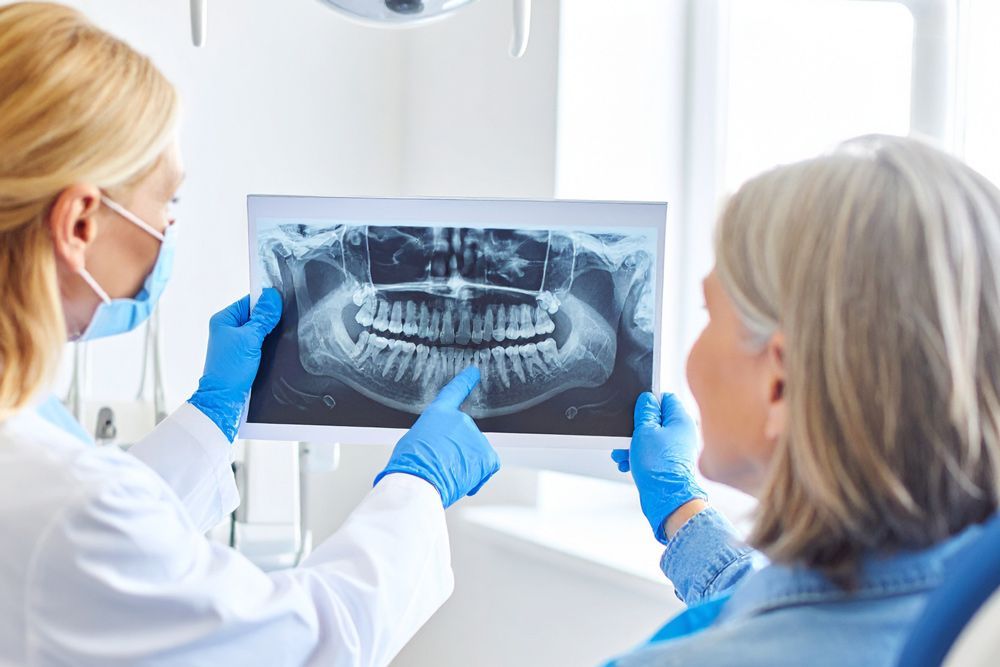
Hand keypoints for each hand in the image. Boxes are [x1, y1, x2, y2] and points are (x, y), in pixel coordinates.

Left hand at [188, 289, 281, 441]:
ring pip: (260, 331)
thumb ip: (263, 317)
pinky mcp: (244, 357)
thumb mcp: (250, 339)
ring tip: (275, 341)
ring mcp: (236, 344)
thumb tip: (273, 296)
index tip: (283, 302)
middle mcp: (228, 330)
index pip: (249, 301)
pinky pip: (260, 345)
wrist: (224, 400)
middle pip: (256, 316)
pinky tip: (274, 350)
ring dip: (270, 335)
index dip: (266, 302)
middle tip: (281, 324)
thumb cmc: (229, 370)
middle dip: (270, 320)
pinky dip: (268, 346)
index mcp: (224, 319)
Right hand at [375, 366, 500, 507]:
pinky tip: (461, 479)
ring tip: (447, 472)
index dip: (465, 380)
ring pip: (474, 453)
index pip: (455, 391)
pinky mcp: (487, 455)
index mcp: (439, 413)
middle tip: (441, 463)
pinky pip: (486, 466)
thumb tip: (437, 445)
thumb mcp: (413, 439)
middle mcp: (461, 420)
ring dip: (464, 464)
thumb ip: (432, 434)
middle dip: (456, 450)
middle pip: (463, 435)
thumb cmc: (410, 464)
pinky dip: (476, 475)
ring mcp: (476, 437)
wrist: (419, 481)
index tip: (474, 372)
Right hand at [612, 392, 706, 542]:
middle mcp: (683, 433)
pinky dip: (639, 455)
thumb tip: (647, 400)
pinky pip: (652, 453)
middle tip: (625, 435)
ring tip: (621, 453)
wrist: (666, 499)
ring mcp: (677, 449)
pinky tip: (628, 463)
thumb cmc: (659, 467)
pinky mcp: (670, 463)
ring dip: (633, 443)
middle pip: (656, 419)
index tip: (636, 410)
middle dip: (636, 427)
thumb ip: (645, 412)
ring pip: (651, 437)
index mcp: (682, 420)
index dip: (648, 402)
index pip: (666, 399)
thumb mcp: (645, 431)